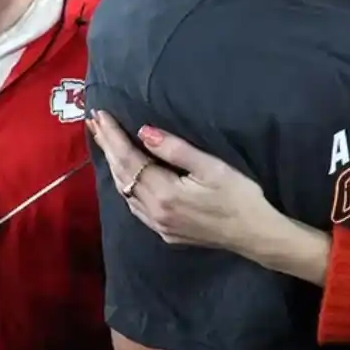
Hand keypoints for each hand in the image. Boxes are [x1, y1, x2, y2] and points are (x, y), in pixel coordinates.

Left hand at [88, 111, 280, 253]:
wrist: (255, 234)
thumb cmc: (239, 196)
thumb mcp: (212, 167)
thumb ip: (176, 150)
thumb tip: (144, 132)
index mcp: (164, 192)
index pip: (130, 158)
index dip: (114, 136)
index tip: (100, 115)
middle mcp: (154, 211)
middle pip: (123, 174)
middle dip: (107, 147)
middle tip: (94, 123)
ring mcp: (158, 224)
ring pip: (126, 192)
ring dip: (114, 166)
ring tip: (105, 144)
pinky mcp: (165, 232)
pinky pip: (135, 206)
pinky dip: (126, 186)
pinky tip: (125, 177)